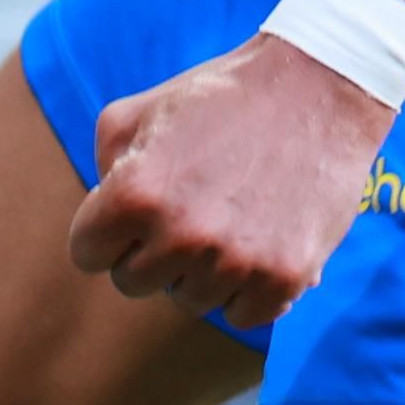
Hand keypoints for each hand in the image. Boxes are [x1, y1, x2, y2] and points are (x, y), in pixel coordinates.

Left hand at [66, 32, 390, 325]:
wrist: (317, 87)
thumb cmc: (221, 98)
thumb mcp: (140, 110)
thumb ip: (104, 165)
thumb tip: (101, 219)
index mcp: (134, 193)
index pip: (86, 253)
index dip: (108, 229)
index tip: (138, 208)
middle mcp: (180, 234)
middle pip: (134, 281)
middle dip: (152, 248)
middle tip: (190, 204)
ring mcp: (234, 261)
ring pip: (189, 299)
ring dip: (201, 267)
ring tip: (230, 215)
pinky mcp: (283, 277)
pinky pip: (242, 316)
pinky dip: (248, 289)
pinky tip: (259, 243)